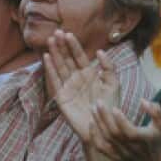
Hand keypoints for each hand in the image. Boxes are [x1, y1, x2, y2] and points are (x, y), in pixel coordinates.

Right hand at [44, 30, 117, 144]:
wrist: (104, 128)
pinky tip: (46, 58)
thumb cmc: (110, 106)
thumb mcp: (113, 84)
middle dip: (61, 46)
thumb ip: (109, 67)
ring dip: (54, 54)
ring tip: (50, 41)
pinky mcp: (62, 98)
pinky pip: (55, 82)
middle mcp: (77, 79)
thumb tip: (100, 51)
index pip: (79, 56)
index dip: (73, 45)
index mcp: (89, 74)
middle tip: (55, 32)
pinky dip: (50, 70)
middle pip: (67, 59)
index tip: (68, 33)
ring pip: (60, 67)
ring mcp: (69, 88)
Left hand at [93, 99, 160, 160]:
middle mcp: (131, 147)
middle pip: (114, 133)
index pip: (130, 132)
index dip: (121, 121)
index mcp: (143, 139)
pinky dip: (94, 136)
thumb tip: (143, 100)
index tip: (114, 108)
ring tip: (93, 108)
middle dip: (105, 117)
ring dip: (98, 122)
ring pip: (106, 138)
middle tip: (98, 102)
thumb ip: (156, 111)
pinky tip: (91, 122)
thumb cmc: (156, 139)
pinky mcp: (114, 156)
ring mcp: (121, 153)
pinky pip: (101, 147)